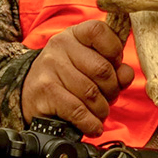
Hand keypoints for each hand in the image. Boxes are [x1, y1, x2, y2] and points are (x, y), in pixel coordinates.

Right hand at [21, 20, 133, 135]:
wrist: (32, 94)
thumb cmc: (70, 78)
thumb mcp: (92, 66)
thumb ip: (115, 68)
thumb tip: (125, 75)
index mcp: (74, 34)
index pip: (99, 31)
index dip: (115, 52)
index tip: (115, 67)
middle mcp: (59, 46)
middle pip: (102, 69)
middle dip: (112, 90)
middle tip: (109, 98)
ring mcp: (49, 68)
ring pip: (91, 93)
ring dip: (102, 109)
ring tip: (99, 112)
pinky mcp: (44, 92)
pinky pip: (77, 110)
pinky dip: (91, 123)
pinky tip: (93, 125)